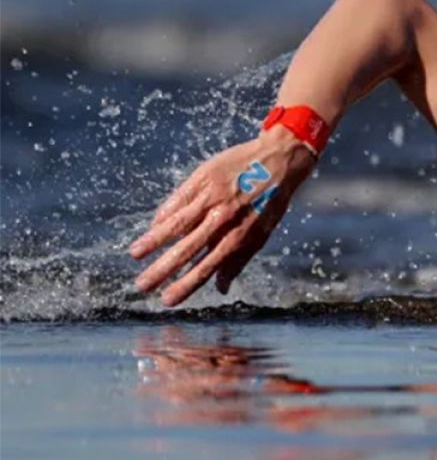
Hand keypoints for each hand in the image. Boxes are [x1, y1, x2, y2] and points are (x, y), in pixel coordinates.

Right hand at [130, 127, 316, 305]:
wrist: (279, 159)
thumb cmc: (271, 200)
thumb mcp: (262, 232)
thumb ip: (239, 260)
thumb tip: (222, 289)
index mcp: (239, 235)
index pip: (207, 266)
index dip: (186, 285)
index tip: (167, 301)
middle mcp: (223, 218)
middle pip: (187, 248)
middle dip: (162, 269)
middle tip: (141, 286)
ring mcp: (211, 197)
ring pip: (177, 223)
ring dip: (153, 240)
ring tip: (135, 255)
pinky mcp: (203, 177)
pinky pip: (178, 199)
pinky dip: (164, 214)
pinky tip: (153, 226)